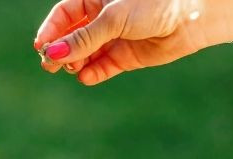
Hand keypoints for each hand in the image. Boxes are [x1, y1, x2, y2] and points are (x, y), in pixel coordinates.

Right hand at [34, 0, 206, 84]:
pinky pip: (102, 68)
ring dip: (75, 63)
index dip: (51, 31)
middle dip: (60, 51)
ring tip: (72, 69)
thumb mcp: (113, 18)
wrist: (191, 17)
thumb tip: (53, 54)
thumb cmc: (153, 4)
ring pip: (85, 55)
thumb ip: (84, 38)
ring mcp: (113, 39)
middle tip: (49, 66)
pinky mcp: (125, 58)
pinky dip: (93, 73)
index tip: (41, 47)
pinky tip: (86, 77)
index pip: (64, 15)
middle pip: (71, 37)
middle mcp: (102, 19)